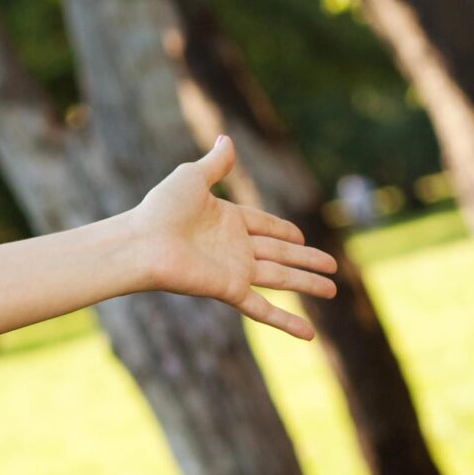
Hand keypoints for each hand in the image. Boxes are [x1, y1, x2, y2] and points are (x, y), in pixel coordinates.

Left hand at [119, 135, 339, 339]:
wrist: (140, 243)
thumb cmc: (160, 210)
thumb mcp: (191, 178)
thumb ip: (214, 164)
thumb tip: (226, 138)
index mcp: (227, 221)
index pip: (265, 226)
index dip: (284, 231)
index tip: (302, 236)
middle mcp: (233, 248)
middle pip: (280, 254)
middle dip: (307, 260)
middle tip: (332, 266)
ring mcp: (233, 270)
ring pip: (280, 278)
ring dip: (307, 284)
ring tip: (333, 290)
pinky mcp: (229, 290)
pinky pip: (263, 310)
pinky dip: (287, 322)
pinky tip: (309, 335)